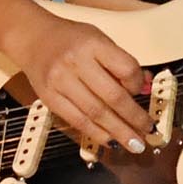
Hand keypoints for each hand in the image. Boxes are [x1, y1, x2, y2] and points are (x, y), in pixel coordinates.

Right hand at [12, 11, 157, 153]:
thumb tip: (145, 87)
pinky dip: (95, 132)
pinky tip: (110, 140)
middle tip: (149, 131)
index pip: (125, 69)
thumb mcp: (101, 40)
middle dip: (133, 118)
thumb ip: (122, 63)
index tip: (143, 92)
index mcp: (93, 45)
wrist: (33, 39)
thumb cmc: (72, 40)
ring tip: (134, 144)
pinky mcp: (48, 98)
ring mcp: (60, 82)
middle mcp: (76, 63)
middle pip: (112, 96)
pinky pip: (76, 120)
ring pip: (94, 112)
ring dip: (118, 131)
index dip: (138, 84)